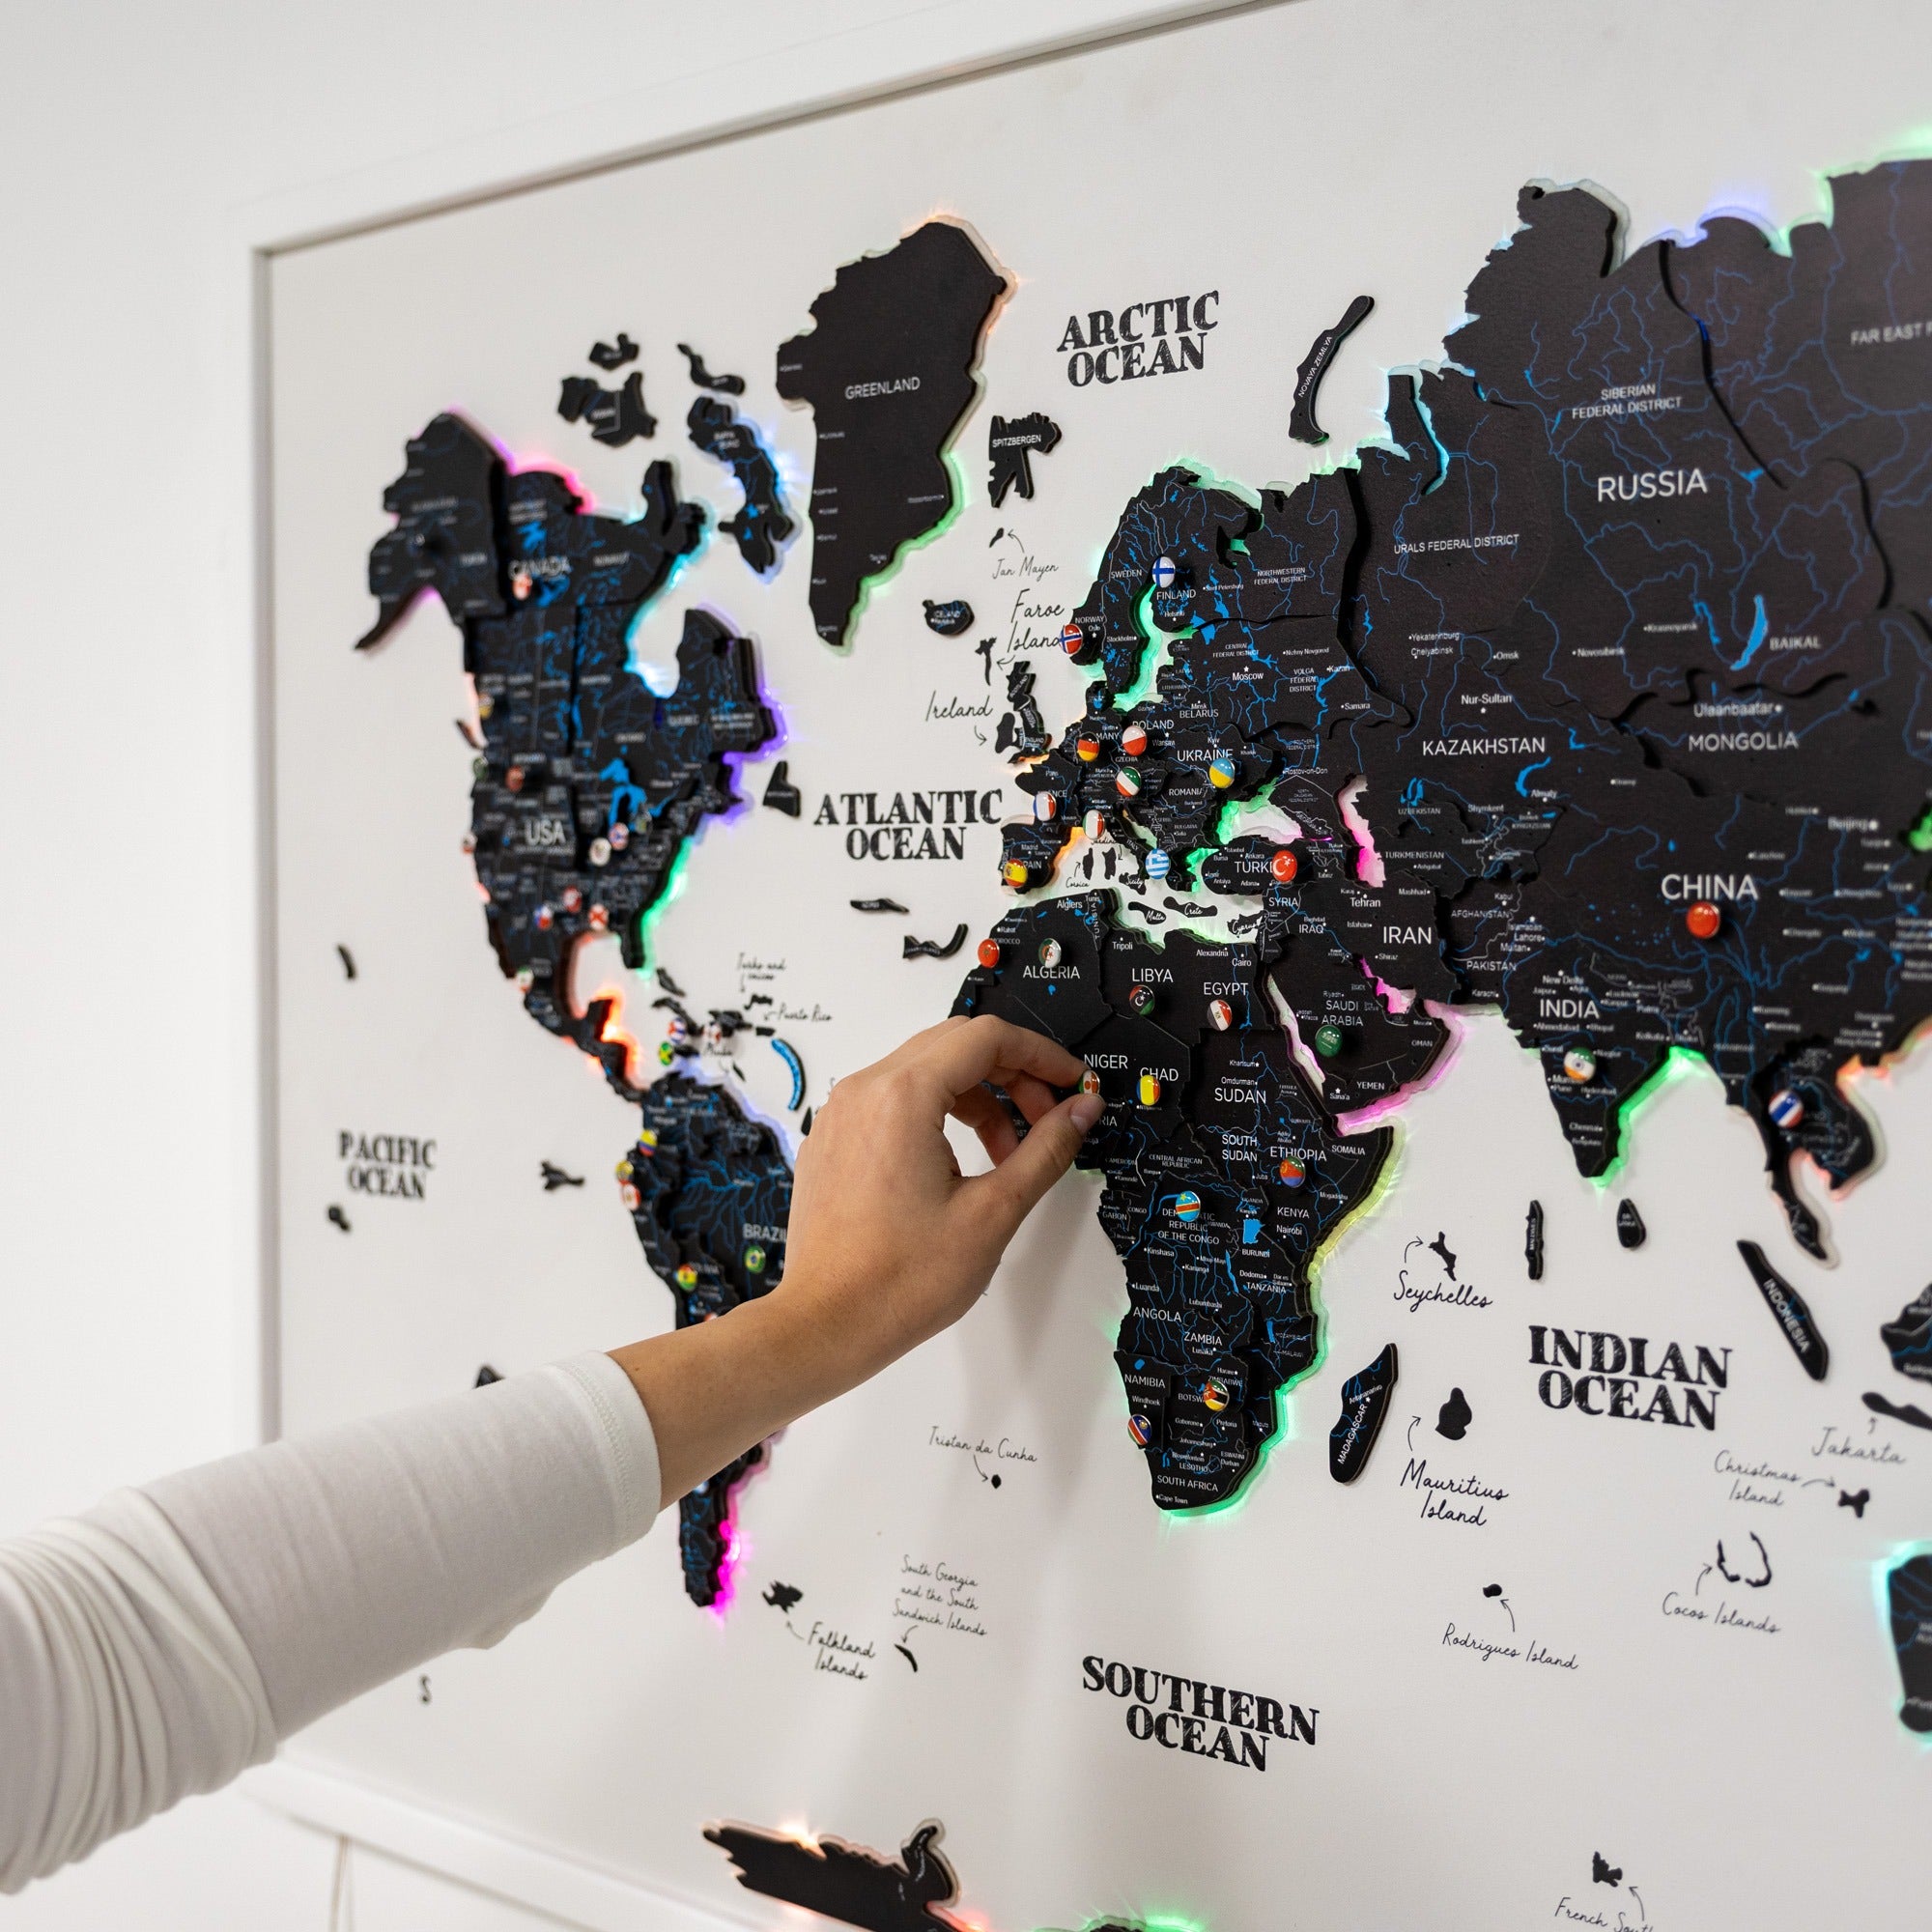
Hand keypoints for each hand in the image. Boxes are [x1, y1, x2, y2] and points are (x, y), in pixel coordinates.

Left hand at [778, 1013, 1101, 1382]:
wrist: (827, 1325)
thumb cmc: (899, 1280)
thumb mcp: (993, 1212)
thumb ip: (1045, 1150)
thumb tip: (1081, 1111)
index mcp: (901, 1096)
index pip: (986, 1038)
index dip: (1041, 1055)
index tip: (1072, 1083)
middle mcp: (863, 1091)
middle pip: (954, 1045)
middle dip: (1012, 1074)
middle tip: (1048, 1118)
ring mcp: (841, 1114)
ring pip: (924, 1071)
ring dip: (977, 1097)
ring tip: (1007, 1153)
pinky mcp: (833, 1140)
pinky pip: (892, 1100)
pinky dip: (936, 1113)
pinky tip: (960, 1164)